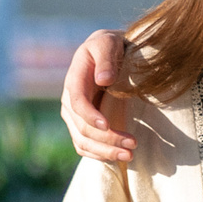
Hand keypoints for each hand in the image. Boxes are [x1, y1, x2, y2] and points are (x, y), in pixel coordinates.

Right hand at [60, 31, 134, 162]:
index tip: (107, 125)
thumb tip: (103, 79)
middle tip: (132, 145)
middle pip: (82, 128)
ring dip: (105, 152)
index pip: (77, 103)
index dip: (89, 116)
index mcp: (74, 80)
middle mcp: (69, 101)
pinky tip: (119, 157)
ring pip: (83, 142)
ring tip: (129, 156)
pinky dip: (100, 155)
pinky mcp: (81, 126)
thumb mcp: (107, 43)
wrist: (107, 54)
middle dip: (106, 139)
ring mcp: (74, 117)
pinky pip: (86, 147)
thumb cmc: (109, 46)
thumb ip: (106, 59)